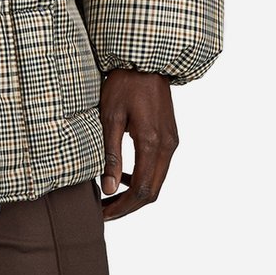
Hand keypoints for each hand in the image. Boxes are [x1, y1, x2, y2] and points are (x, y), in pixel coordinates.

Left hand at [99, 68, 178, 219]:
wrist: (145, 59)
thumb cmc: (124, 83)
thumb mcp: (110, 116)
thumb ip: (111, 154)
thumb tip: (109, 189)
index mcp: (153, 143)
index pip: (142, 191)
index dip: (123, 208)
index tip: (103, 214)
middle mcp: (168, 146)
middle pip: (153, 191)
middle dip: (129, 206)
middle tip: (104, 211)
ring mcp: (172, 141)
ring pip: (157, 180)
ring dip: (136, 193)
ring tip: (110, 195)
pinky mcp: (170, 136)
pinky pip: (159, 166)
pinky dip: (143, 177)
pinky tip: (124, 174)